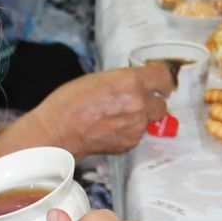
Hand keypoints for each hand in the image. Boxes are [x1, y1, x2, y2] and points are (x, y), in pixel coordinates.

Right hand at [0, 64, 173, 158]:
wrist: (58, 131)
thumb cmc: (71, 101)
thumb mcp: (100, 78)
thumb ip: (124, 81)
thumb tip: (138, 85)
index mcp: (131, 82)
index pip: (163, 77)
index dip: (162, 80)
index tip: (159, 84)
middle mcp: (139, 104)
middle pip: (161, 104)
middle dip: (151, 102)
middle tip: (135, 102)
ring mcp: (136, 126)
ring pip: (149, 121)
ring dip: (139, 118)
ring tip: (115, 116)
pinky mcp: (130, 142)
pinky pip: (137, 134)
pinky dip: (129, 131)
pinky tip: (110, 128)